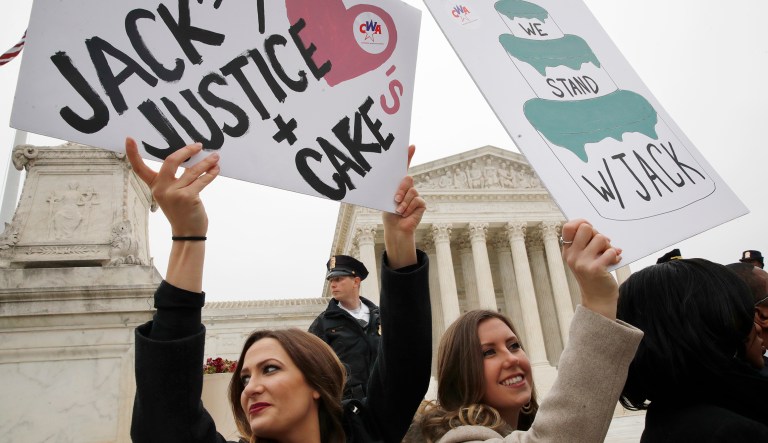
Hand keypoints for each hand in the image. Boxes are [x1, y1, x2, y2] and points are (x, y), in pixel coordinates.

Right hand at [125, 138, 219, 235]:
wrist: (188, 233)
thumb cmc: (182, 212)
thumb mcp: (173, 195)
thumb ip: (178, 179)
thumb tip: (193, 160)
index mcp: (155, 186)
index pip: (140, 169)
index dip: (133, 154)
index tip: (129, 139)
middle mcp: (161, 189)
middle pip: (171, 161)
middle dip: (186, 151)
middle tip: (198, 145)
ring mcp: (174, 193)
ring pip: (192, 170)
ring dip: (206, 162)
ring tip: (215, 156)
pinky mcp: (188, 197)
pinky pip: (202, 180)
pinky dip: (211, 173)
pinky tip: (215, 169)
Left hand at [383, 145, 425, 267]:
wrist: (395, 228)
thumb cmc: (388, 214)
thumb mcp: (386, 199)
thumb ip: (389, 190)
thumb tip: (385, 183)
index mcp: (398, 184)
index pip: (404, 167)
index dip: (408, 156)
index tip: (411, 146)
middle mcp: (408, 187)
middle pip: (408, 179)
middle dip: (401, 189)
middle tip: (395, 199)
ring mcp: (415, 195)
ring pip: (411, 191)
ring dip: (403, 202)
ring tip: (398, 210)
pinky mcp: (421, 203)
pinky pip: (416, 200)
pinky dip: (408, 208)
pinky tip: (405, 214)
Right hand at [561, 219, 621, 319]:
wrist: (598, 299)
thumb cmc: (593, 275)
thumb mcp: (583, 258)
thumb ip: (586, 243)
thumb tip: (595, 228)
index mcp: (568, 251)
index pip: (568, 227)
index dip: (581, 223)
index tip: (591, 229)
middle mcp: (571, 256)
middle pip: (586, 228)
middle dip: (598, 234)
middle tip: (601, 245)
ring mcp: (581, 263)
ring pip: (600, 238)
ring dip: (608, 246)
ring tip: (608, 256)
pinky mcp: (594, 269)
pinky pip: (610, 251)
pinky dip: (615, 255)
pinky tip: (613, 262)